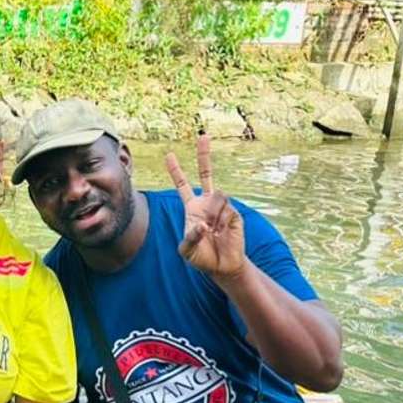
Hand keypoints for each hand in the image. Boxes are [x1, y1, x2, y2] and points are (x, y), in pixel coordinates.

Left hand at [164, 134, 246, 281]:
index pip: (183, 185)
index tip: (168, 155)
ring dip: (213, 213)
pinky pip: (227, 210)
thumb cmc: (202, 257)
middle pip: (206, 173)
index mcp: (192, 208)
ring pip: (218, 195)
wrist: (222, 266)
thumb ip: (190, 237)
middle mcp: (207, 203)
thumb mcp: (187, 251)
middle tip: (203, 136)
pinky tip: (222, 232)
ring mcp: (221, 207)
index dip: (176, 171)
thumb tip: (202, 223)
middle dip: (204, 155)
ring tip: (213, 230)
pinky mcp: (234, 214)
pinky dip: (221, 222)